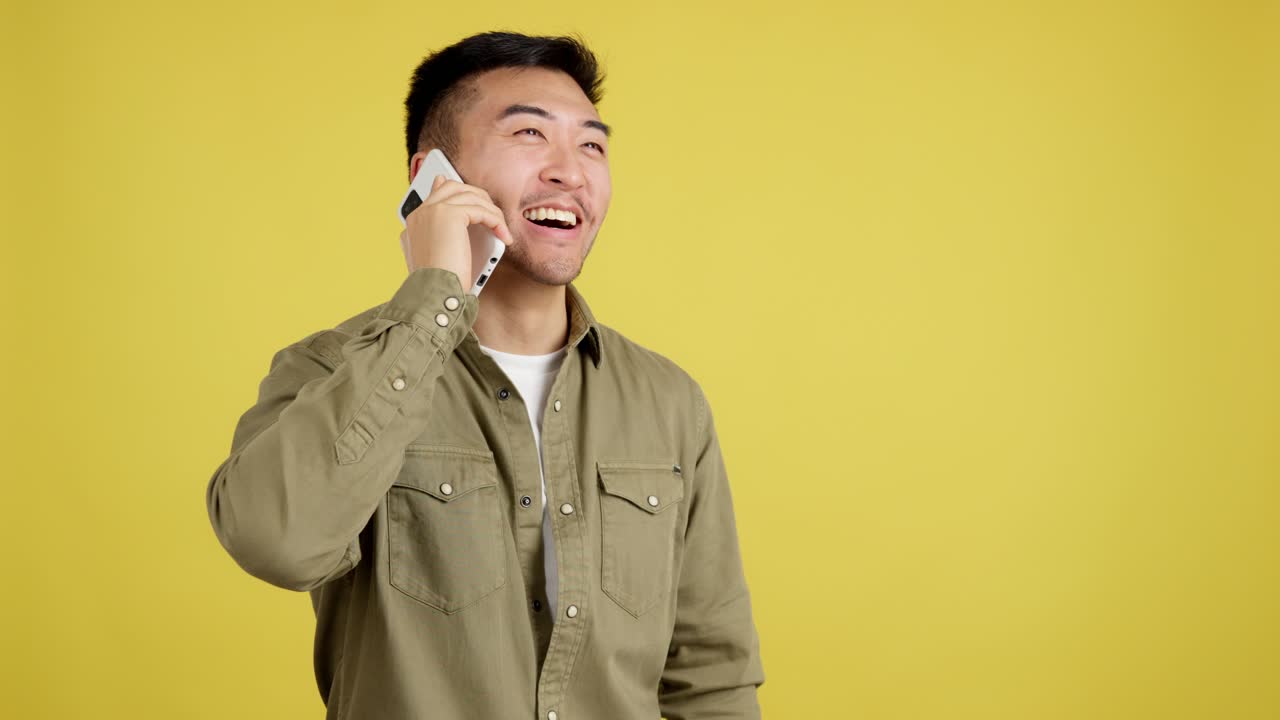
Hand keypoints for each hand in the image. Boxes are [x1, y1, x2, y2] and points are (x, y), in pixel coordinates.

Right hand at [399, 175, 514, 287]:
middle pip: (454, 187)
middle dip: (478, 197)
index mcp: (415, 221)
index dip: (460, 192)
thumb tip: (461, 223)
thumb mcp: (441, 256)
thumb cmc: (440, 284)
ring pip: (471, 196)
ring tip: (502, 231)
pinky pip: (481, 210)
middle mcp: (421, 212)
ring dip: (491, 212)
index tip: (476, 198)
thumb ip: (446, 234)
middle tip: (494, 216)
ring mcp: (432, 210)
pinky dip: (496, 221)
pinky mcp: (448, 214)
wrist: (434, 293)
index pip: (437, 192)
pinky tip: (504, 236)